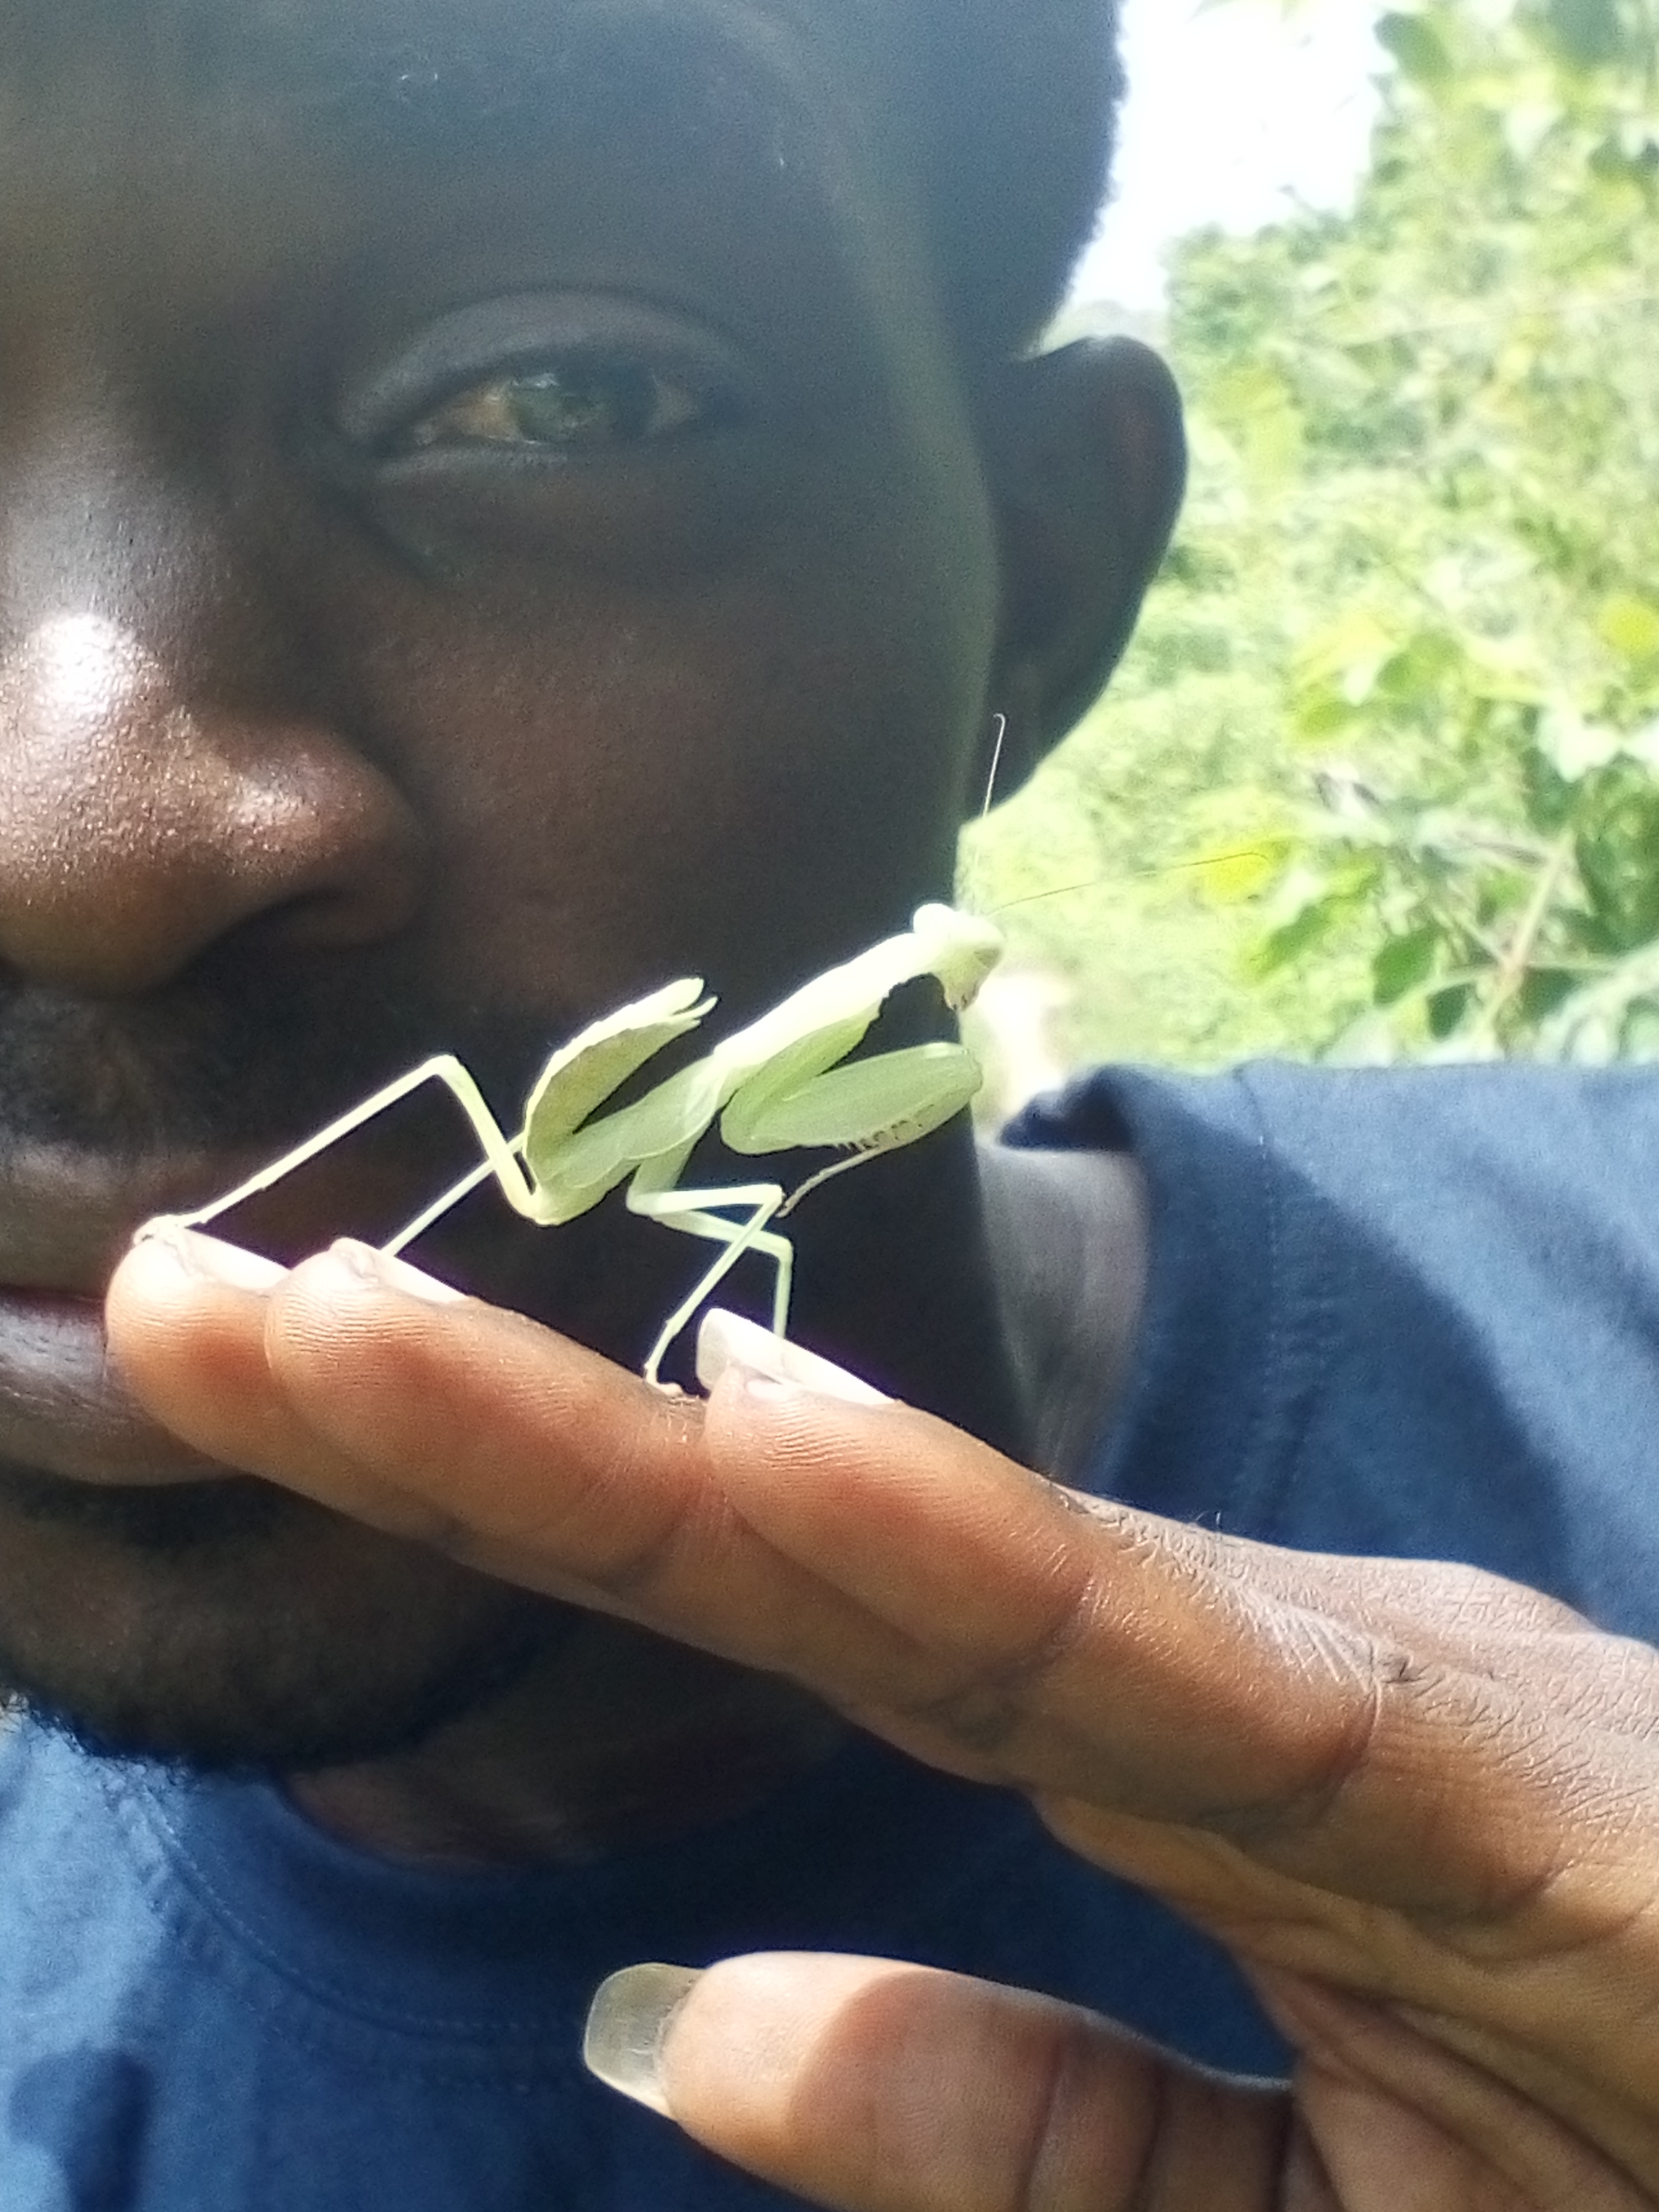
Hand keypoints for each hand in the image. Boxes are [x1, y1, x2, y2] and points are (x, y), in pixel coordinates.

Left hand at [107, 1231, 1658, 2208]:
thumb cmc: (1633, 2138)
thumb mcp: (1301, 2210)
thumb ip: (1012, 2123)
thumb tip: (674, 2023)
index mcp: (1159, 1743)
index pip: (778, 1596)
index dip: (507, 1487)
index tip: (264, 1385)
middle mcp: (1202, 1665)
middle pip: (776, 1532)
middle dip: (462, 1419)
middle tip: (172, 1297)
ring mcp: (1320, 1691)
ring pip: (913, 1556)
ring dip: (610, 1447)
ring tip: (327, 1332)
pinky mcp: (1454, 1769)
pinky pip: (1159, 1665)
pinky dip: (959, 1549)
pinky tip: (770, 1441)